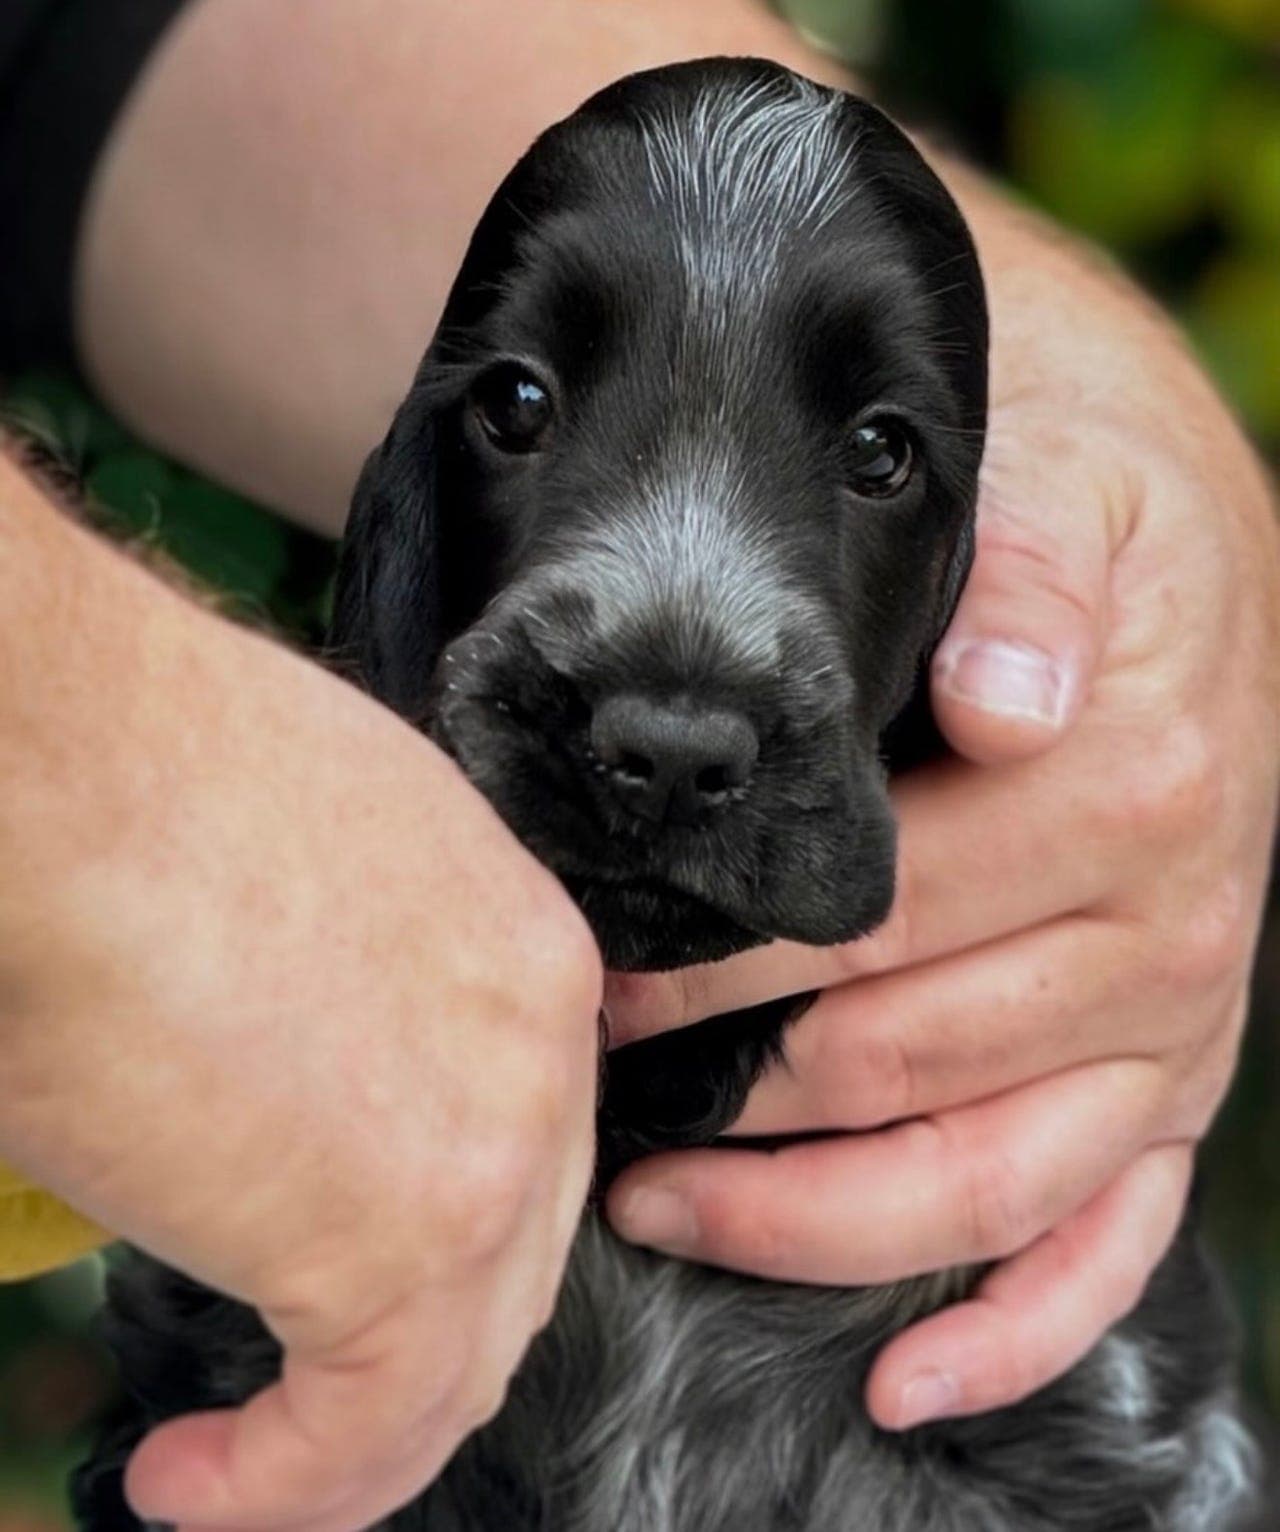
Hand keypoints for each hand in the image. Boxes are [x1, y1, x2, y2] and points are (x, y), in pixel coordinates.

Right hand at [0, 474, 602, 1531]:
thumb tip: (294, 1082)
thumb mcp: (326, 878)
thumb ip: (365, 993)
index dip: (443, 1231)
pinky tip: (194, 1474)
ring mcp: (493, 1144)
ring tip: (234, 1470)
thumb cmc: (160, 793)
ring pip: (458, 1356)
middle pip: (509, 1258)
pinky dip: (285, 1483)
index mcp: (529, 958)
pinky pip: (369, 1426)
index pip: (522, 1142)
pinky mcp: (404, 1238)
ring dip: (344, 1442)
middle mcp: (543, 1051)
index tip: (346, 1278)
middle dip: (406, 1349)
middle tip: (304, 1397)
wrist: (90, 775)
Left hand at [601, 187, 1279, 1428]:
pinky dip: (1013, 1326)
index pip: (885, 917)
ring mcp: (1171, 1028)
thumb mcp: (1064, 492)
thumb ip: (1030, 582)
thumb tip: (1009, 698)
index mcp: (1137, 790)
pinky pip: (1105, 1237)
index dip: (725, 963)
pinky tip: (907, 1379)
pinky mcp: (1164, 1081)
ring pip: (986, 1180)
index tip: (601, 972)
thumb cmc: (1089, 517)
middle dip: (727, 1080)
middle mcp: (1173, 929)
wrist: (1170, 545)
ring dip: (814, 1220)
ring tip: (659, 1204)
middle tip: (586, 1072)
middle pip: (907, 1056)